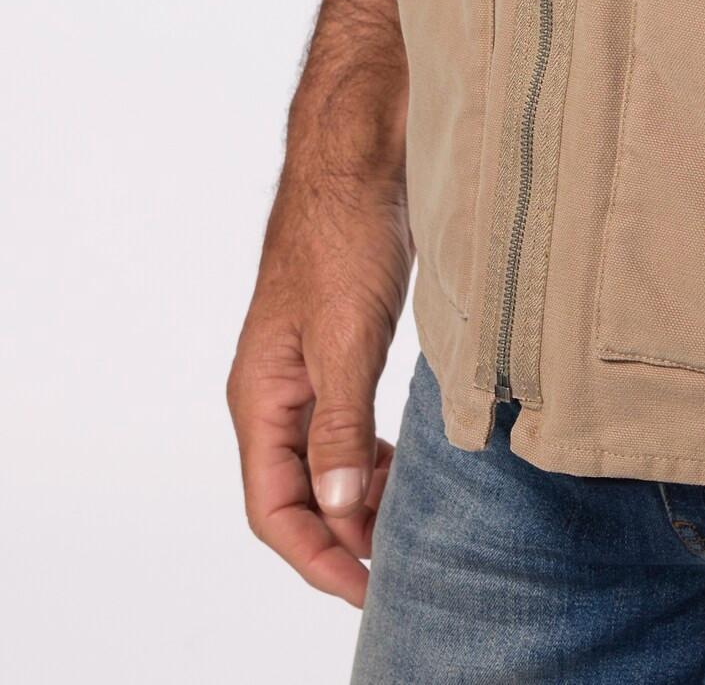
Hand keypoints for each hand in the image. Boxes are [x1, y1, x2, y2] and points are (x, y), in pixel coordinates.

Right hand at [227, 167, 411, 606]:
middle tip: (398, 563)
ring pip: (322, 462)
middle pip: (294, 494)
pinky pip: (345, 425)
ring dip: (360, 496)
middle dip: (340, 536)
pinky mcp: (340, 346)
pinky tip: (406, 461)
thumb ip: (339, 425)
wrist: (362, 153)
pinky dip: (372, 455)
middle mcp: (274, 391)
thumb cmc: (345, 231)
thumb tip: (341, 508)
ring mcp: (305, 369)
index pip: (273, 508)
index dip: (317, 556)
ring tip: (409, 517)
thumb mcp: (348, 334)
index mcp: (260, 396)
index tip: (369, 588)